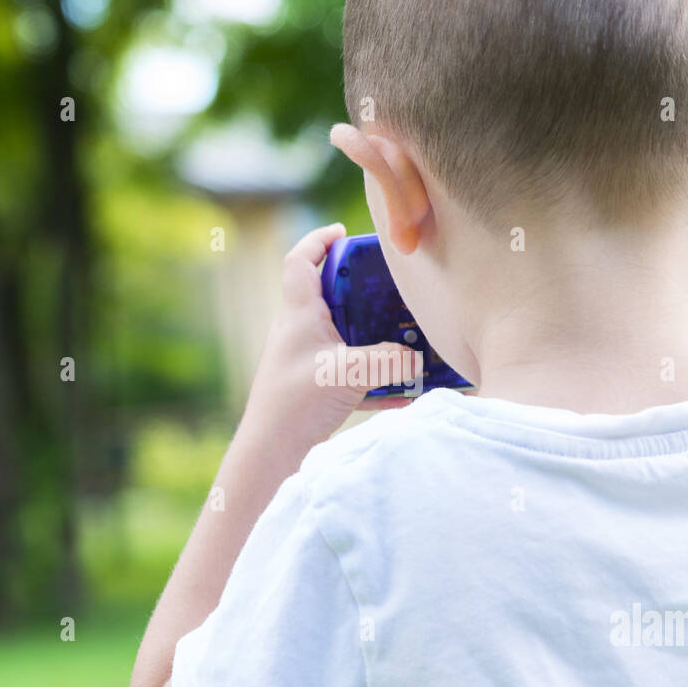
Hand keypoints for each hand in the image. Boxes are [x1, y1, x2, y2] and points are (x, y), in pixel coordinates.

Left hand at [240, 222, 421, 454]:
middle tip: (388, 289)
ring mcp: (304, 360)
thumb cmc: (297, 404)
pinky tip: (402, 395)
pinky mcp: (313, 388)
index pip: (300, 261)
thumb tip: (417, 358)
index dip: (319, 240)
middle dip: (359, 289)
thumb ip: (389, 360)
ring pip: (342, 335)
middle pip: (328, 295)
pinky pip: (348, 373)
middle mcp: (298, 332)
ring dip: (369, 334)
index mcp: (299, 314)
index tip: (344, 233)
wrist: (270, 452)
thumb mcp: (349, 373)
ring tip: (402, 338)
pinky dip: (372, 378)